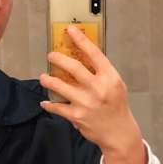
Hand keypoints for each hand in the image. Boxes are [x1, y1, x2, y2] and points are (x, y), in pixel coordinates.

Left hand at [39, 24, 143, 157]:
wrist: (119, 133)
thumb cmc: (116, 107)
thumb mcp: (116, 85)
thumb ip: (101, 72)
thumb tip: (83, 56)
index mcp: (110, 77)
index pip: (94, 54)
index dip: (80, 40)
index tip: (70, 30)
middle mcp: (98, 88)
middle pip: (73, 68)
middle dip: (58, 59)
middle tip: (51, 56)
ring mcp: (86, 102)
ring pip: (61, 86)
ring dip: (48, 80)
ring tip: (43, 77)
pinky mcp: (77, 116)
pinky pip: (57, 107)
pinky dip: (49, 105)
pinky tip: (45, 102)